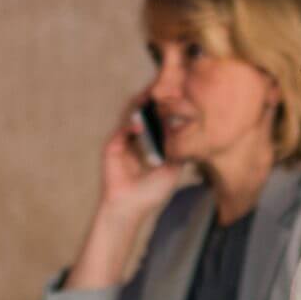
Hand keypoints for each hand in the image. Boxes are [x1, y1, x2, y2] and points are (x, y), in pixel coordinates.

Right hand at [97, 90, 187, 217]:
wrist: (129, 206)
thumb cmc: (152, 193)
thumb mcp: (172, 170)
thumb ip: (177, 150)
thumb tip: (186, 130)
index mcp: (153, 146)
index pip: (160, 124)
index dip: (167, 113)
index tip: (179, 102)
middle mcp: (139, 141)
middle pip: (147, 117)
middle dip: (154, 105)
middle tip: (163, 93)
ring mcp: (126, 142)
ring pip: (134, 118)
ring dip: (142, 109)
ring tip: (151, 100)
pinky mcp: (114, 146)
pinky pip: (123, 130)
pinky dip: (131, 125)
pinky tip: (139, 126)